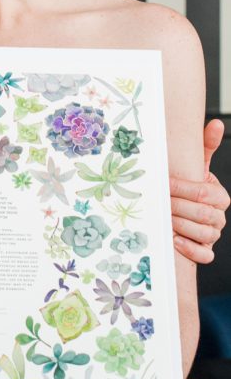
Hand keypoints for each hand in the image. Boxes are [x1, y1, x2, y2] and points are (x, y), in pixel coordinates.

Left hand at [169, 118, 228, 263]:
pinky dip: (190, 249)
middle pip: (202, 213)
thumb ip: (205, 146)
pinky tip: (175, 241)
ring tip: (164, 221)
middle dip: (178, 207)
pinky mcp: (205, 251)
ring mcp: (213, 235)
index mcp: (219, 196)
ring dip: (181, 227)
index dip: (183, 188)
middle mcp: (218, 216)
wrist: (182, 211)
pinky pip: (204, 255)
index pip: (203, 192)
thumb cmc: (188, 187)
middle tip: (159, 203)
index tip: (165, 184)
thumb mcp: (196, 166)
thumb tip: (217, 123)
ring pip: (203, 234)